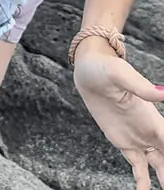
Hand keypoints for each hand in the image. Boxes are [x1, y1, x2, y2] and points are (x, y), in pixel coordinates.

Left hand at [74, 45, 163, 187]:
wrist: (88, 70)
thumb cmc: (105, 67)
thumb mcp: (120, 74)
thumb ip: (140, 86)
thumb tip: (163, 93)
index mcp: (152, 116)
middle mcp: (149, 130)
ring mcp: (137, 137)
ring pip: (157, 164)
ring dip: (163, 178)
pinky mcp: (123, 142)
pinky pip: (137, 166)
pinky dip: (142, 181)